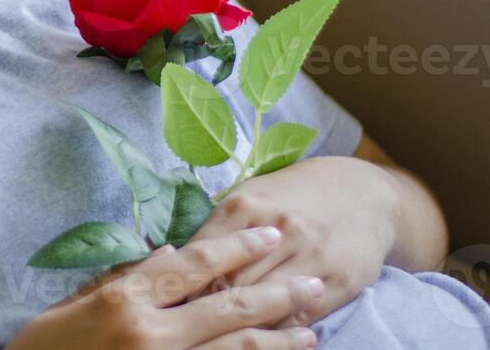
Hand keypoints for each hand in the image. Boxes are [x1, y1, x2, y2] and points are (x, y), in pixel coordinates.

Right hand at [8, 226, 323, 348]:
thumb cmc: (44, 349)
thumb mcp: (73, 305)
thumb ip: (122, 279)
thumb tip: (170, 254)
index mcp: (124, 299)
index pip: (194, 264)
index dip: (235, 246)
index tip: (268, 233)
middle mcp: (151, 332)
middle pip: (228, 305)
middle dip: (276, 292)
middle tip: (314, 281)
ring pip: (238, 348)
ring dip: (281, 337)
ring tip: (314, 325)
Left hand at [184, 156, 398, 327]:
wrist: (362, 193)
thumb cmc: (291, 196)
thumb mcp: (250, 197)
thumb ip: (215, 228)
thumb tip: (169, 258)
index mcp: (245, 207)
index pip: (203, 257)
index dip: (181, 286)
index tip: (166, 307)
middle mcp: (278, 229)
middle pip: (230, 283)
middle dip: (204, 310)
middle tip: (183, 330)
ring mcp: (311, 256)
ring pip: (264, 304)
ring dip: (238, 327)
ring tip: (214, 339)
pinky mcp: (340, 280)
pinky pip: (300, 316)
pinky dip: (276, 334)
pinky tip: (259, 341)